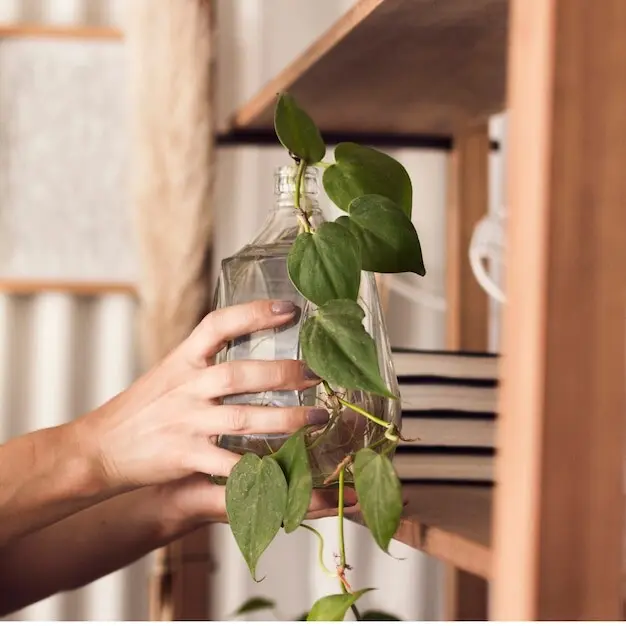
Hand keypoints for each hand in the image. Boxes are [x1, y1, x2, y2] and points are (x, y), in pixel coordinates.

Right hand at [71, 300, 329, 497]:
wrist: (99, 447)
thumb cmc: (141, 408)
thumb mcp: (169, 372)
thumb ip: (204, 359)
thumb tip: (246, 335)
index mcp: (182, 360)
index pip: (218, 325)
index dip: (254, 313)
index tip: (290, 309)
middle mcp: (186, 387)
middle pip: (239, 374)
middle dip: (283, 374)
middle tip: (317, 374)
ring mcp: (186, 422)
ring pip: (243, 418)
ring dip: (285, 419)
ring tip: (317, 417)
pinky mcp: (185, 456)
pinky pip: (229, 464)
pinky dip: (258, 468)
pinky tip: (286, 469)